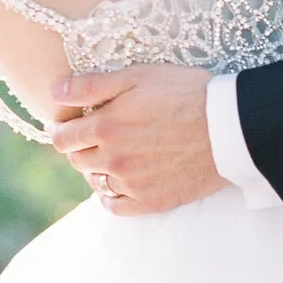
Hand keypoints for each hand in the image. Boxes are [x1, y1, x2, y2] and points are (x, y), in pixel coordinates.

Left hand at [48, 63, 223, 215]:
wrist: (229, 128)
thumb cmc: (185, 93)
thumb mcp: (137, 76)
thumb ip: (91, 85)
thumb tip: (53, 90)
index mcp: (105, 128)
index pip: (62, 137)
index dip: (60, 129)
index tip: (67, 124)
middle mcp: (112, 160)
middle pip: (76, 160)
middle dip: (78, 147)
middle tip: (93, 135)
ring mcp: (131, 184)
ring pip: (95, 182)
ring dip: (96, 168)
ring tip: (113, 153)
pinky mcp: (150, 202)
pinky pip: (115, 206)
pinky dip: (111, 195)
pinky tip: (121, 181)